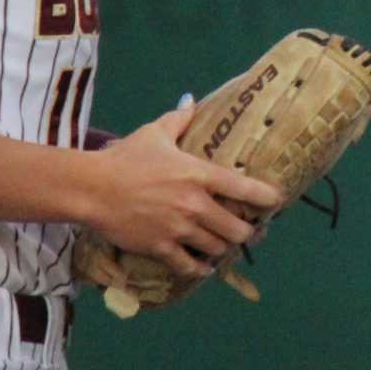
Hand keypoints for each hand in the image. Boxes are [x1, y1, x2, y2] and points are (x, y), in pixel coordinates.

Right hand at [83, 105, 285, 278]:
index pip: (245, 189)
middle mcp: (195, 204)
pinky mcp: (160, 247)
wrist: (92, 188)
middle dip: (249, 232)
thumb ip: (179, 119)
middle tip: (253, 232)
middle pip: (237, 228)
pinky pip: (189, 265)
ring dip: (225, 249)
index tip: (277, 202)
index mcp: (199, 174)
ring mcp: (178, 228)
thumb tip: (191, 100)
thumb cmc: (125, 157)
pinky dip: (201, 269)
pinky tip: (205, 267)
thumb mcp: (155, 133)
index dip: (267, 198)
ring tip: (228, 246)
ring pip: (217, 248)